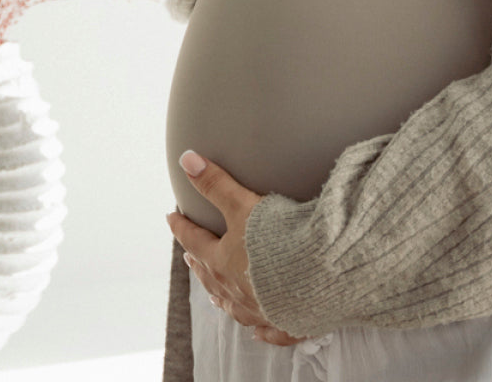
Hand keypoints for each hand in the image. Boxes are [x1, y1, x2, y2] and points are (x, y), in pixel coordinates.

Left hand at [166, 149, 310, 346]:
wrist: (320, 276)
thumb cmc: (280, 242)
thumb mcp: (244, 206)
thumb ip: (215, 184)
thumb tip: (187, 159)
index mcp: (223, 260)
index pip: (194, 239)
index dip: (182, 227)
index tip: (172, 217)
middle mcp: (237, 289)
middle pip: (210, 275)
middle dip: (199, 263)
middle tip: (189, 256)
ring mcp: (260, 310)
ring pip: (234, 305)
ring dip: (222, 297)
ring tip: (214, 295)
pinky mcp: (287, 323)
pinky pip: (270, 331)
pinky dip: (262, 331)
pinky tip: (258, 333)